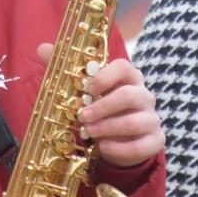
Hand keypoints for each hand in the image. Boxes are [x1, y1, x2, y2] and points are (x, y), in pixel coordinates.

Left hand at [37, 44, 163, 167]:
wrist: (117, 140)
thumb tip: (42, 47)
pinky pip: (141, 146)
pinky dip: (120, 148)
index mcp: (129, 78)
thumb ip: (67, 71)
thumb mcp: (84, 92)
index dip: (105, 76)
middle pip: (130, 95)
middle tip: (83, 116)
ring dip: (108, 128)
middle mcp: (144, 96)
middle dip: (103, 106)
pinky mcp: (155, 140)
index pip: (124, 67)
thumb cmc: (101, 110)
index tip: (87, 89)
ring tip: (89, 132)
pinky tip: (103, 148)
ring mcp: (152, 119)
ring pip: (135, 122)